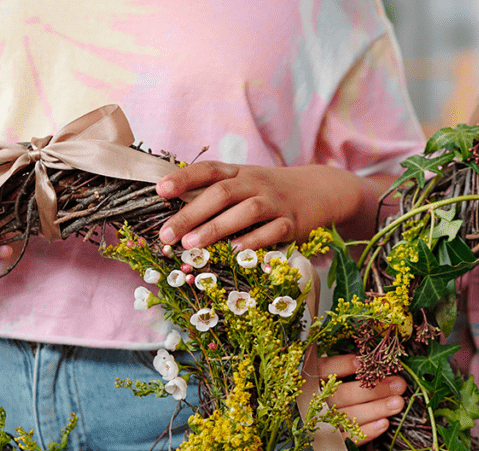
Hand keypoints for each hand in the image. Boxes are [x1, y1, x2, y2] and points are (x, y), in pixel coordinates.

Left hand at [156, 161, 391, 251]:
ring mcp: (275, 203)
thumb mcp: (245, 182)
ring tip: (191, 245)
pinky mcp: (292, 223)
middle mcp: (256, 184)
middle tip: (167, 234)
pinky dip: (252, 241)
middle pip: (221, 193)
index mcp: (239, 173)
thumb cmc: (270, 192)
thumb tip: (173, 208)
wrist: (319, 190)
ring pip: (245, 211)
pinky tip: (233, 252)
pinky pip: (272, 231)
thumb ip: (216, 192)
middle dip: (191, 214)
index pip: (208, 170)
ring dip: (216, 228)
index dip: (183, 177)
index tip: (159, 190)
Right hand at [318, 353, 406, 444]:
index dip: (343, 365)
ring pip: (346, 416)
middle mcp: (313, 401)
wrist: (315, 429)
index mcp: (312, 380)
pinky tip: (384, 424)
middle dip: (373, 389)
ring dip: (375, 409)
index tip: (364, 363)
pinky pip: (347, 439)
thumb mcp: (332, 375)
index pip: (325, 369)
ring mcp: (319, 424)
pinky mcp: (327, 444)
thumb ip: (346, 368)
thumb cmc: (330, 393)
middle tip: (399, 385)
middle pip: (342, 395)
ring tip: (398, 403)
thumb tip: (373, 362)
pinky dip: (366, 432)